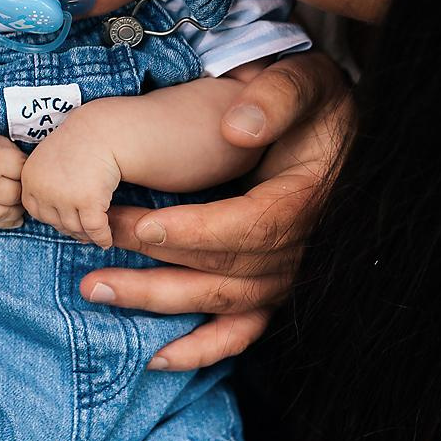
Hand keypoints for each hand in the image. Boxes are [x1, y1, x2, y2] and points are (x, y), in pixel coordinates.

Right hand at [0, 122, 25, 227]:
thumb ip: (7, 150)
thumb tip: (28, 164)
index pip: (23, 168)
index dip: (24, 166)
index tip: (21, 165)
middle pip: (18, 192)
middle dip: (21, 187)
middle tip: (21, 183)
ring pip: (10, 211)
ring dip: (17, 207)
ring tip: (18, 200)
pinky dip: (8, 221)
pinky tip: (14, 217)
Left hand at [21, 108, 120, 246]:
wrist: (102, 130)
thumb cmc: (79, 145)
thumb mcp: (49, 162)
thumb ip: (45, 186)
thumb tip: (53, 219)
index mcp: (30, 179)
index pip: (38, 213)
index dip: (55, 218)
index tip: (68, 221)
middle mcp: (43, 189)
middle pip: (57, 223)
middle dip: (73, 229)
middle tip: (85, 232)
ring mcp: (64, 196)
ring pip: (76, 228)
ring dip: (88, 235)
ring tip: (98, 235)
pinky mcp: (87, 201)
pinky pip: (95, 229)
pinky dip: (102, 237)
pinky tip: (107, 239)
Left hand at [81, 52, 351, 368]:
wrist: (345, 141)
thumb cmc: (316, 109)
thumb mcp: (308, 82)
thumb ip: (279, 98)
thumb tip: (238, 128)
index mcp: (305, 201)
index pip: (248, 226)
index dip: (194, 232)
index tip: (142, 227)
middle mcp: (300, 251)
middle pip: (224, 269)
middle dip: (155, 264)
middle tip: (95, 247)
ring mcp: (286, 280)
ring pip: (220, 302)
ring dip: (158, 302)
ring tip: (97, 289)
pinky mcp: (272, 294)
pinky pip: (240, 334)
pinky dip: (200, 351)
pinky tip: (156, 358)